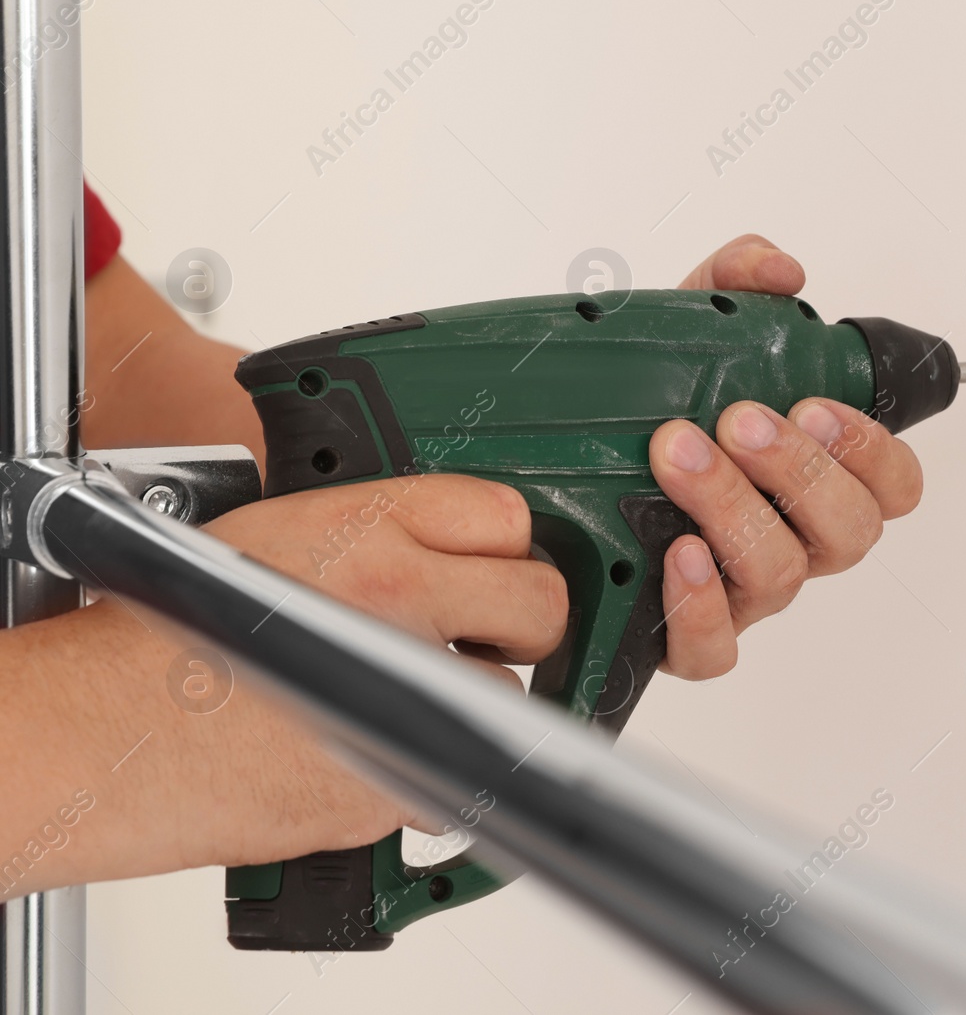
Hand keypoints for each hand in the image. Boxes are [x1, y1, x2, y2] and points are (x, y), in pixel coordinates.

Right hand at [186, 474, 562, 863]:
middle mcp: (395, 595)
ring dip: (473, 705)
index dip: (504, 550)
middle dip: (521, 626)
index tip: (493, 573)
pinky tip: (371, 757)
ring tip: (400, 706)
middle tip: (485, 639)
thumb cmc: (153, 642)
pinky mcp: (391, 774)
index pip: (504, 518)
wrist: (94, 734)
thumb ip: (369, 538)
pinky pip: (460, 778)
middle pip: (539, 604)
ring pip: (509, 695)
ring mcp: (401, 686)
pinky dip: (431, 778)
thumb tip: (436, 555)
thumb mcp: (270, 537)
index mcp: (366, 525)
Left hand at [651, 235, 924, 679]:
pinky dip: (701, 604)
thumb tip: (780, 271)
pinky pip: (715, 650)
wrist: (543, 475)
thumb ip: (735, 284)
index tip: (815, 405)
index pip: (891, 484)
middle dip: (800, 471)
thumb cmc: (640, 413)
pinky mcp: (683, 637)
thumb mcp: (684, 333)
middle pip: (849, 533)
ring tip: (677, 453)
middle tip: (741, 420)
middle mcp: (790, 539)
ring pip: (780, 576)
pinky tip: (672, 552)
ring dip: (734, 508)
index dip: (871, 449)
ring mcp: (741, 592)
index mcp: (812, 479)